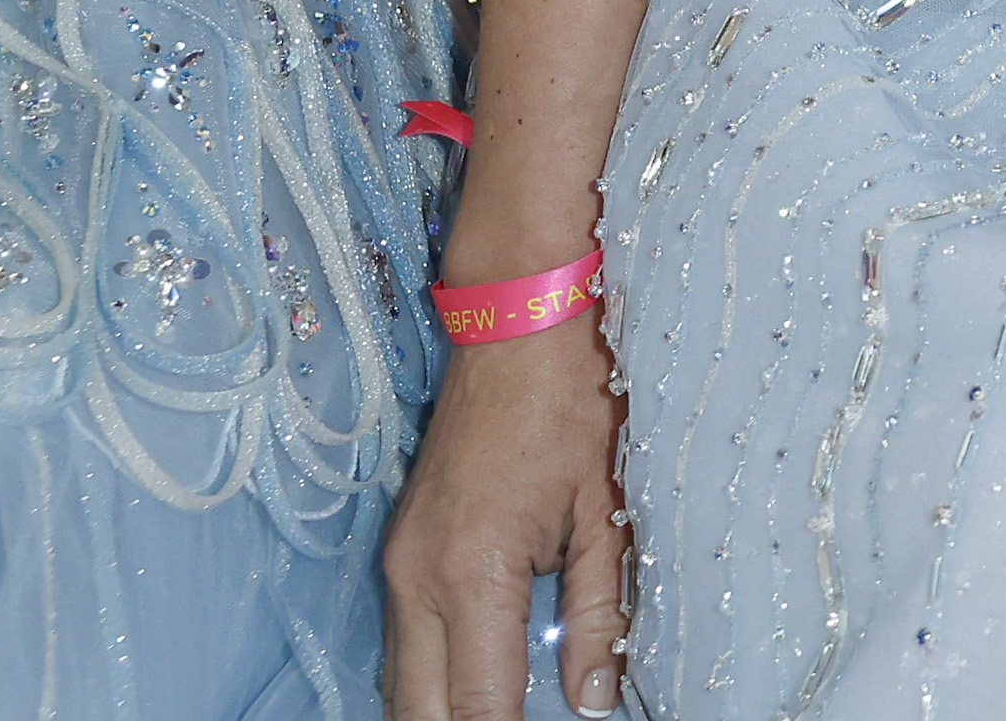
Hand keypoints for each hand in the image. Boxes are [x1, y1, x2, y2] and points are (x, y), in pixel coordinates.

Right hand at [382, 318, 628, 717]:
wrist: (520, 323)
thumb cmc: (577, 404)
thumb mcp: (607, 513)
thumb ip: (600, 615)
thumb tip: (595, 701)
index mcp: (472, 574)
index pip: (478, 706)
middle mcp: (417, 580)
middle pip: (419, 711)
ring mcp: (398, 566)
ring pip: (401, 683)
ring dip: (444, 712)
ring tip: (503, 712)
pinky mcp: (399, 552)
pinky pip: (404, 645)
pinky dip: (433, 678)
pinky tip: (476, 686)